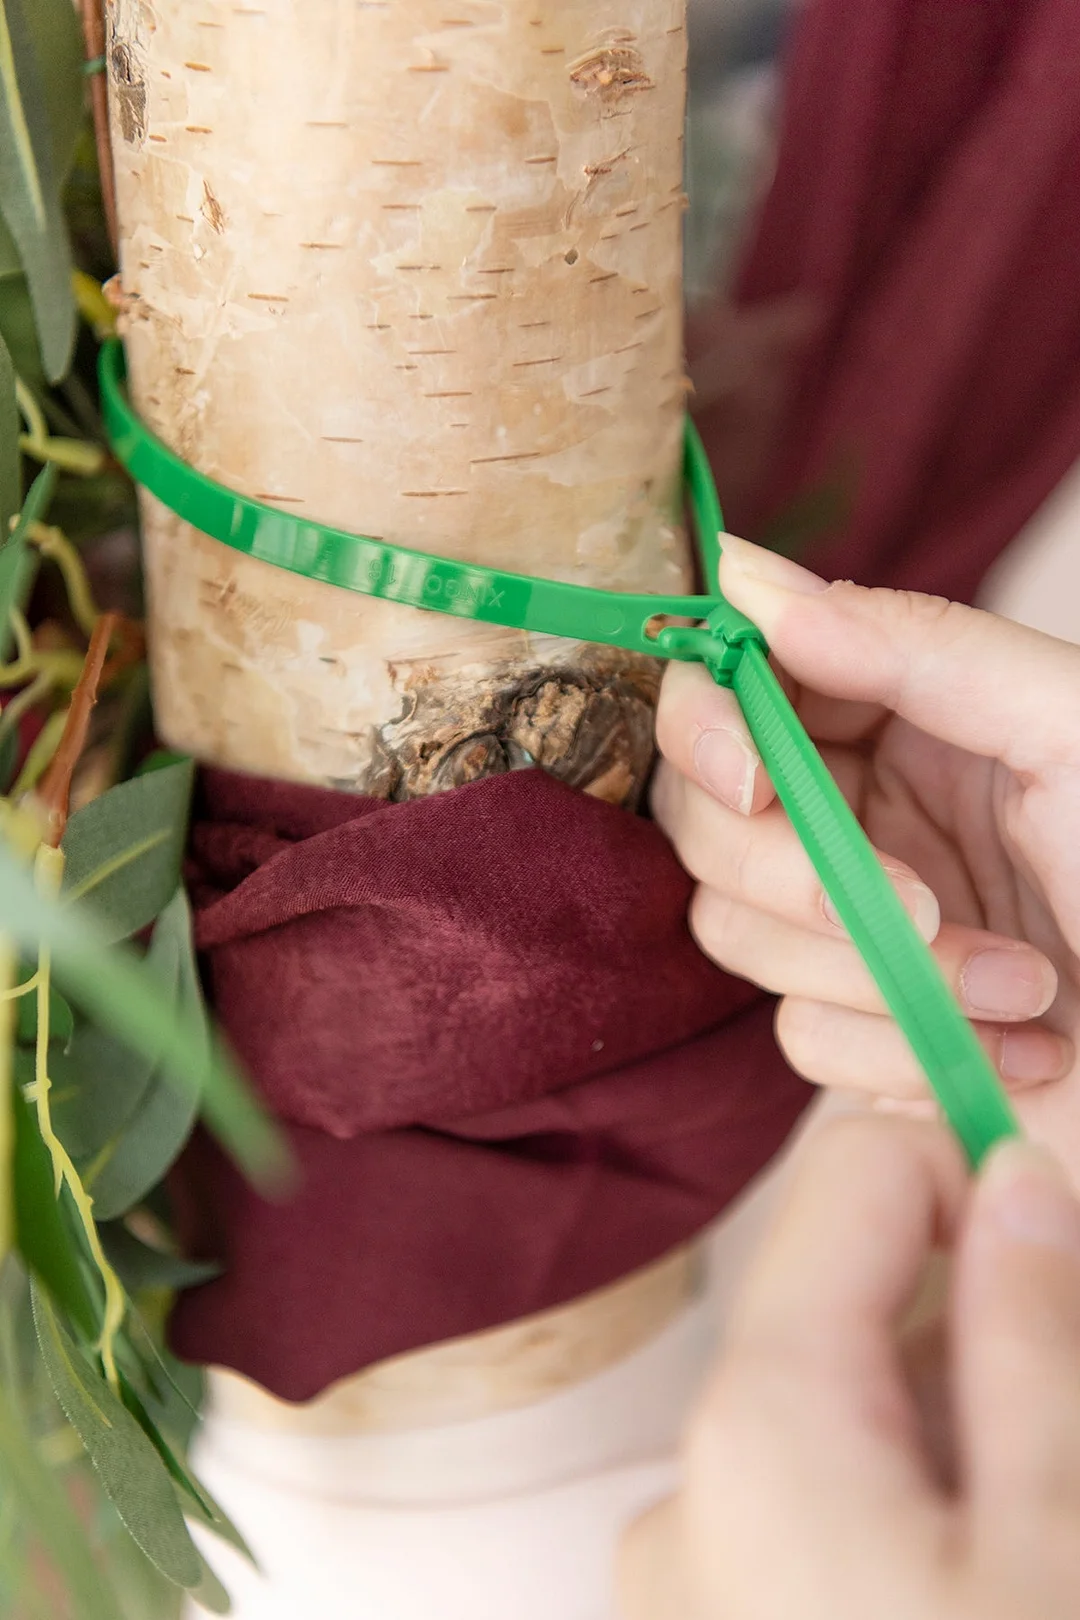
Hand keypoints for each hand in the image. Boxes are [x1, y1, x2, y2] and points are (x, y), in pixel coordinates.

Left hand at [619, 1118, 1079, 1619]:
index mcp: (761, 1427)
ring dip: (956, 1445)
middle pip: (855, 1308)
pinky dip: (906, 1523)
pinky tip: (977, 1582)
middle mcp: (687, 1486)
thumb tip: (1014, 1173)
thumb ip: (1032, 1331)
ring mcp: (688, 1581)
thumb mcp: (1062, 1534)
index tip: (1064, 1263)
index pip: (856, 1173)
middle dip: (984, 1346)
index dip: (973, 1187)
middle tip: (1061, 1470)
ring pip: (848, 1420)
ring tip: (1030, 1547)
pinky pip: (816, 1518)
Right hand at [652, 536, 1079, 1167]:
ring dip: (874, 973)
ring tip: (1021, 986)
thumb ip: (919, 645)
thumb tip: (750, 575)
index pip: (737, 689)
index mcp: (905, 716)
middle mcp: (862, 809)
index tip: (748, 776)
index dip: (710, 725)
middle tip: (911, 904)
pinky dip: (902, 1053)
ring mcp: (855, 921)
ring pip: (738, 930)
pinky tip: (1020, 1053)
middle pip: (707, 817)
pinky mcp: (867, 1027)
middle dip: (787, 872)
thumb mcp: (1071, 730)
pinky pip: (805, 1036)